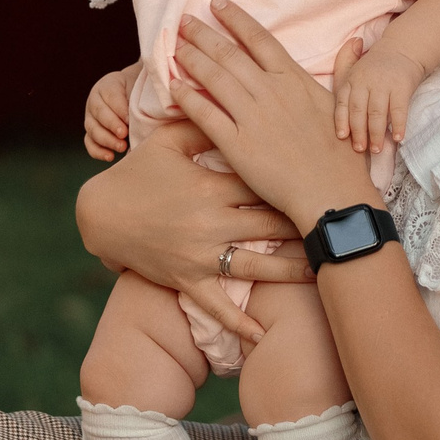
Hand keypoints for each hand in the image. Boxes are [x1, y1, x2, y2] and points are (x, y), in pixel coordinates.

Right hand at [75, 119, 310, 341]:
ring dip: (292, 271)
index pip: (264, 182)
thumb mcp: (166, 140)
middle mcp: (211, 222)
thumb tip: (233, 102)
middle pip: (271, 225)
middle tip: (339, 227)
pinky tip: (263, 337)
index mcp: (210, 185)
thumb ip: (203, 122)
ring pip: (258, 267)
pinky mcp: (187, 280)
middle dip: (306, 226)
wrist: (100, 215)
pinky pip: (217, 307)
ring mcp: (201, 255)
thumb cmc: (135, 172)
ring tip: (323, 271)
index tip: (324, 183)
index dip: (295, 184)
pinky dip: (239, 325)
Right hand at [83, 67, 136, 161]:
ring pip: (93, 129)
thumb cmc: (140, 93)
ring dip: (106, 140)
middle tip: (124, 134)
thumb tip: (143, 117)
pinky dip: (98, 151)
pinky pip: (90, 143)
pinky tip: (110, 156)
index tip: (130, 120)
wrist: (134, 98)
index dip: (120, 109)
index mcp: (107, 86)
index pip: (111, 96)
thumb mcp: (141, 90)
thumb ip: (140, 99)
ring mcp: (91, 118)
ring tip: (122, 147)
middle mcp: (95, 101)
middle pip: (99, 113)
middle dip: (112, 125)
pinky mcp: (92, 134)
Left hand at [173, 1, 378, 231]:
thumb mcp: (346, 103)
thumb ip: (345, 69)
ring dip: (192, 58)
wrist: (332, 192)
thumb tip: (354, 41)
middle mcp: (270, 92)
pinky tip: (174, 86)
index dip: (235, 18)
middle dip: (203, 33)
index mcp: (294, 79)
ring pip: (214, 78)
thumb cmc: (343, 154)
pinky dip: (188, 98)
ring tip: (174, 46)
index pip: (259, 39)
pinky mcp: (238, 145)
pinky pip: (206, 115)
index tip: (217, 4)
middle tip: (183, 21)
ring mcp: (252, 117)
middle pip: (229, 53)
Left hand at [332, 40, 428, 155]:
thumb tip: (337, 111)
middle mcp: (366, 81)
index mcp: (351, 80)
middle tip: (360, 149)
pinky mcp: (402, 87)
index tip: (342, 137)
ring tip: (376, 149)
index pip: (343, 103)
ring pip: (377, 112)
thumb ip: (341, 91)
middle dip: (358, 132)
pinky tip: (398, 138)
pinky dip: (398, 125)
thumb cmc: (373, 67)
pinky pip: (399, 109)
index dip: (342, 121)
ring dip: (376, 133)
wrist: (402, 49)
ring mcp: (384, 84)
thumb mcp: (353, 70)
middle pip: (359, 110)